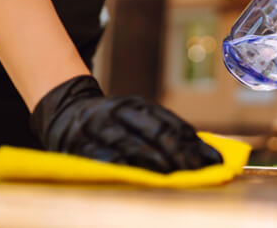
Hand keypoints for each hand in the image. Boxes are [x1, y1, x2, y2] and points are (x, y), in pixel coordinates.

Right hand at [29, 75, 222, 172]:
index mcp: (137, 105)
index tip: (213, 160)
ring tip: (171, 172)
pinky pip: (100, 155)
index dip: (193, 143)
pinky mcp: (78, 144)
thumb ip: (169, 133)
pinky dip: (118, 164)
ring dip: (152, 158)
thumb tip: (206, 154)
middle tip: (196, 169)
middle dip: (178, 152)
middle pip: (154, 130)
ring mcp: (98, 127)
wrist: (63, 114)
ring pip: (129, 142)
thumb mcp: (137, 119)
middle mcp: (119, 111)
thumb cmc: (112, 122)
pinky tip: (132, 172)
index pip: (170, 123)